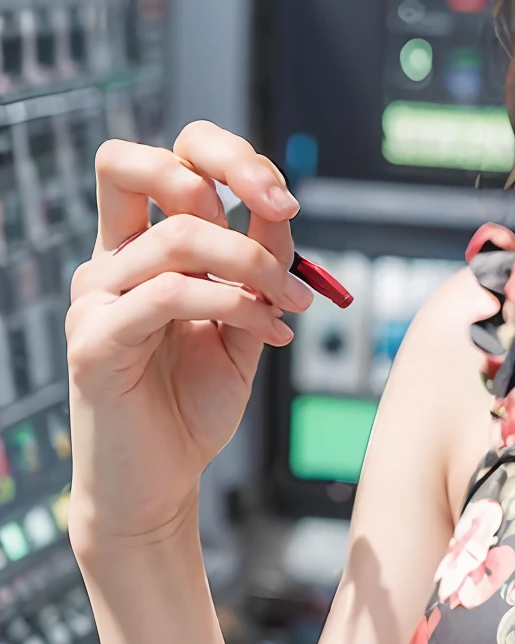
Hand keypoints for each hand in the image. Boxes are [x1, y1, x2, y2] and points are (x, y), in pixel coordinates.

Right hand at [65, 121, 313, 554]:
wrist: (161, 485)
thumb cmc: (195, 402)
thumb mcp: (246, 318)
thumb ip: (261, 263)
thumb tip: (281, 207)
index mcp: (140, 246)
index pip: (169, 160)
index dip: (230, 159)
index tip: (287, 203)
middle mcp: (109, 261)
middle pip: (137, 161)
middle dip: (226, 168)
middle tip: (284, 211)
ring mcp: (94, 298)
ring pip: (177, 236)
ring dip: (254, 262)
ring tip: (293, 305)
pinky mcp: (93, 341)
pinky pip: (166, 294)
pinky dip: (234, 304)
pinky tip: (269, 332)